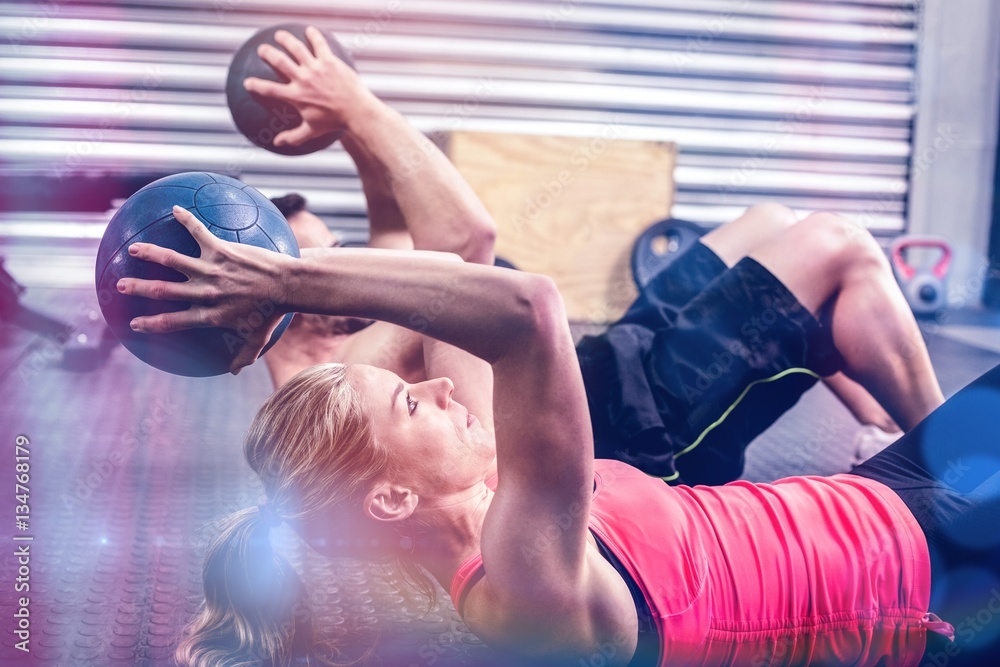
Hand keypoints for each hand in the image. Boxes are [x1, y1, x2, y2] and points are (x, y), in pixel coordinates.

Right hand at [117, 206, 293, 373]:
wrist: (288, 285)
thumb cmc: (273, 313)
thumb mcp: (258, 338)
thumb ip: (244, 355)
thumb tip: (235, 371)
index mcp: (211, 315)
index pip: (174, 322)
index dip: (152, 324)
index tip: (135, 324)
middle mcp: (206, 293)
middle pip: (164, 290)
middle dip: (139, 288)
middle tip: (120, 286)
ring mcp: (212, 270)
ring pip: (173, 260)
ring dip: (151, 253)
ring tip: (134, 249)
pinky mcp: (222, 250)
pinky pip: (199, 232)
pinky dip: (186, 220)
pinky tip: (175, 209)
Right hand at [243, 26, 373, 147]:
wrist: (357, 112)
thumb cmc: (334, 122)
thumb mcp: (312, 131)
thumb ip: (293, 137)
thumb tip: (278, 143)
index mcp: (296, 96)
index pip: (269, 89)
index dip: (255, 85)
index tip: (247, 82)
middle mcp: (303, 79)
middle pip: (279, 61)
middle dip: (267, 53)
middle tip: (262, 49)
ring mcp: (316, 68)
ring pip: (296, 48)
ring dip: (285, 39)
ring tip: (280, 35)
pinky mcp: (330, 61)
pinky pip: (319, 44)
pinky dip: (314, 36)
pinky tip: (310, 30)